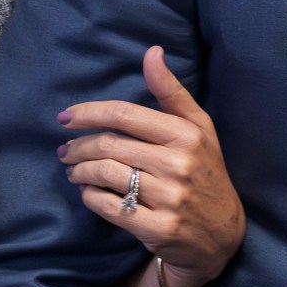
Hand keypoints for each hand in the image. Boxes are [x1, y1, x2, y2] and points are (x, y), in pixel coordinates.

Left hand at [60, 46, 242, 286]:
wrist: (222, 234)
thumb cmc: (205, 172)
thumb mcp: (199, 129)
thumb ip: (171, 92)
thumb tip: (152, 52)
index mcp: (186, 134)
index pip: (124, 115)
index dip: (88, 113)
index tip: (65, 118)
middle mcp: (179, 164)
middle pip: (108, 146)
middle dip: (78, 147)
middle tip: (65, 151)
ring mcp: (169, 198)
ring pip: (104, 175)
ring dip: (79, 171)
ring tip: (73, 171)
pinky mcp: (158, 228)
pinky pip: (108, 206)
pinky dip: (90, 197)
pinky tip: (88, 192)